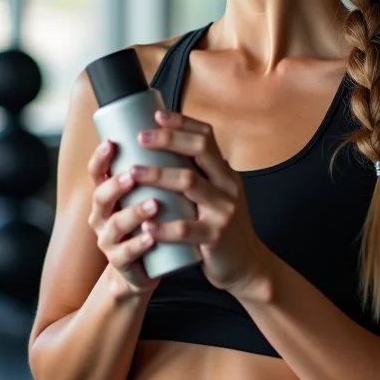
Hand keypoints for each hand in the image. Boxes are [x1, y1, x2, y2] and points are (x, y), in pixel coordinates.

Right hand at [86, 139, 163, 296]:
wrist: (150, 267)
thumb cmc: (151, 220)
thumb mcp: (150, 191)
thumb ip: (156, 165)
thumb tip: (171, 119)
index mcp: (109, 195)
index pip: (98, 172)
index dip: (100, 158)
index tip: (111, 142)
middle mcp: (103, 216)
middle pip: (100, 197)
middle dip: (115, 184)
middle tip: (133, 173)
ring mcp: (111, 241)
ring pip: (115, 225)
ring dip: (133, 212)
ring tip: (154, 203)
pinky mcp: (124, 264)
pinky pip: (128, 255)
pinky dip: (139, 244)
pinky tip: (151, 235)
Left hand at [130, 110, 273, 300]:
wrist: (246, 265)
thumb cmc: (221, 226)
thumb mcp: (218, 195)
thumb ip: (200, 175)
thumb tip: (165, 149)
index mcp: (225, 173)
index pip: (207, 137)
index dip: (183, 123)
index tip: (157, 115)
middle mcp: (228, 186)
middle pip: (199, 151)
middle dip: (168, 140)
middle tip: (141, 137)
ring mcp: (223, 211)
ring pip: (189, 183)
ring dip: (158, 174)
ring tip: (133, 172)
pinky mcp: (215, 237)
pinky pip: (186, 228)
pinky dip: (164, 226)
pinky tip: (146, 224)